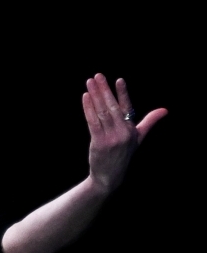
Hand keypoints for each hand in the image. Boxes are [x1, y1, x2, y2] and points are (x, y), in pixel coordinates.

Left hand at [84, 74, 166, 192]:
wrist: (110, 176)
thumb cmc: (123, 154)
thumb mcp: (138, 138)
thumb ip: (149, 122)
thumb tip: (165, 110)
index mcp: (132, 129)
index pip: (127, 107)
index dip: (123, 93)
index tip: (119, 80)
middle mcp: (123, 132)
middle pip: (113, 107)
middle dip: (105, 90)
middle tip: (98, 76)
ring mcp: (111, 137)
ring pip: (102, 112)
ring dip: (95, 95)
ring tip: (90, 82)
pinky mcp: (99, 142)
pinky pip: (93, 121)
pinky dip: (88, 108)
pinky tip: (86, 97)